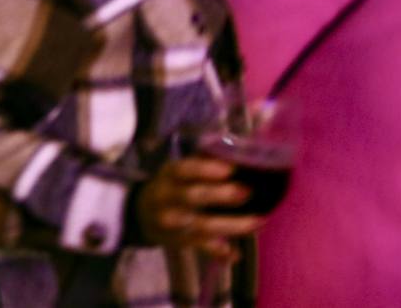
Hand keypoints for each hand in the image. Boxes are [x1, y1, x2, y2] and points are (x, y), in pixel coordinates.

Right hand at [136, 157, 264, 259]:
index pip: (185, 169)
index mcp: (170, 174)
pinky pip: (200, 248)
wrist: (143, 214)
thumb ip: (204, 160)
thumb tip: (240, 148)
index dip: (207, 169)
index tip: (231, 169)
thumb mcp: (179, 170)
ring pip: (200, 226)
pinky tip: (235, 253)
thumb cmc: (172, 185)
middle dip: (221, 195)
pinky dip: (218, 252)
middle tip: (248, 192)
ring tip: (257, 222)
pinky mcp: (178, 242)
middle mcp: (167, 198)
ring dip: (230, 225)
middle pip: (192, 196)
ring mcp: (172, 223)